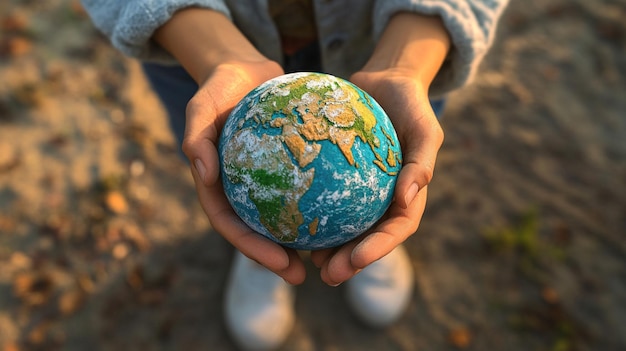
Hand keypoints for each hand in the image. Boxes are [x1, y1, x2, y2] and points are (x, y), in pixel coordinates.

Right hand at [182, 60, 307, 284]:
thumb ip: (196, 137)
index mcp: (216, 186)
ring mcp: (263, 181)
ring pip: (281, 217)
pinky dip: (318, 203)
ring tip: (327, 257)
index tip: (278, 262)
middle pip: (256, 231)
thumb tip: (203, 174)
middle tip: (302, 275)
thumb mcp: (200, 104)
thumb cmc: (219, 86)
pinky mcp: (285, 168)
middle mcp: (239, 189)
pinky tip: (344, 211)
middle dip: (277, 259)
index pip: (230, 225)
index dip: (251, 248)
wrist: (245, 70)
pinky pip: (303, 189)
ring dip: (300, 240)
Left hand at [310, 69, 443, 284]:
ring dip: (329, 248)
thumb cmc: (410, 104)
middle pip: (368, 237)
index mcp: (408, 195)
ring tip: (306, 261)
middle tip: (327, 275)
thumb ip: (421, 163)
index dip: (378, 249)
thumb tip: (407, 200)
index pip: (396, 229)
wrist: (387, 81)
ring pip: (345, 225)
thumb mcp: (425, 128)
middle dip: (350, 261)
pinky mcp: (339, 176)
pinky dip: (311, 212)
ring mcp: (361, 190)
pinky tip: (289, 221)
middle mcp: (384, 199)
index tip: (356, 261)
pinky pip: (324, 196)